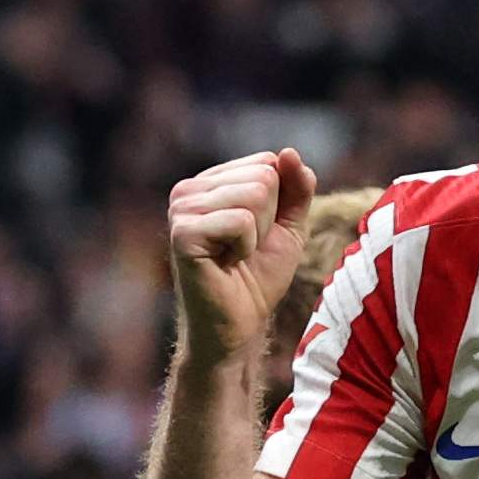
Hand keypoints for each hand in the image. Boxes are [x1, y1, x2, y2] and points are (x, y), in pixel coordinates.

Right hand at [164, 147, 319, 363]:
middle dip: (269, 220)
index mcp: (209, 182)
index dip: (277, 204)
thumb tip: (289, 152)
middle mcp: (189, 189)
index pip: (266, 161)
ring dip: (258, 235)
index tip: (255, 235)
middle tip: (244, 250)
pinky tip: (225, 263)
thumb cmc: (258, 279)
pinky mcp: (182, 233)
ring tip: (234, 257)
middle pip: (263, 176)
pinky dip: (245, 247)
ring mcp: (181, 209)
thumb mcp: (289, 227)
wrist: (239, 326)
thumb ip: (296, 188)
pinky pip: (241, 221)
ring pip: (254, 194)